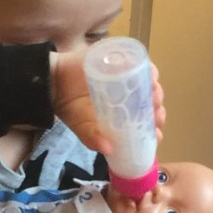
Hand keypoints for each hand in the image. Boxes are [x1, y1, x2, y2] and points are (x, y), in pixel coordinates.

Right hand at [49, 49, 165, 152]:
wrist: (54, 82)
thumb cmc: (71, 108)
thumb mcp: (83, 127)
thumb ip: (93, 138)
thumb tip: (108, 150)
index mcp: (123, 117)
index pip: (145, 123)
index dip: (154, 128)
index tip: (156, 133)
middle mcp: (128, 99)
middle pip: (151, 104)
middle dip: (157, 111)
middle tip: (154, 113)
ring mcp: (127, 80)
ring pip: (150, 85)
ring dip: (156, 91)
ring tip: (153, 95)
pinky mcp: (122, 62)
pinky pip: (140, 64)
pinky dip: (149, 70)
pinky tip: (150, 76)